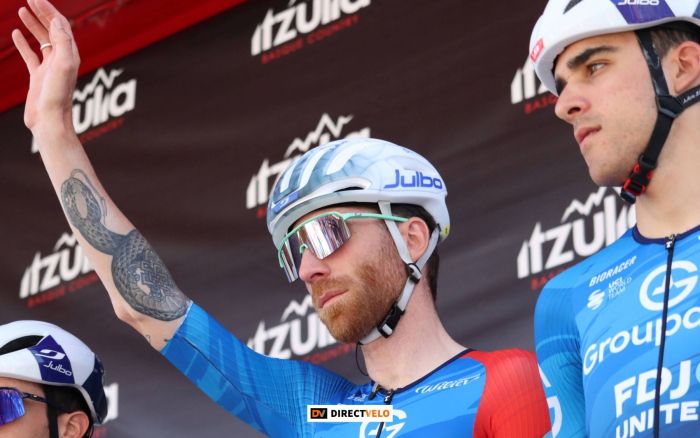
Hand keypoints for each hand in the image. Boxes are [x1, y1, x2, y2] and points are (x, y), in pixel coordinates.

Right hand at [12, 0, 79, 135]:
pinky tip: (15, 33)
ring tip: (22, 11)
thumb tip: (57, 21)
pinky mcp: (38, 77)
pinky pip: (31, 55)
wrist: (49, 121)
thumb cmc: (57, 96)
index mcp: (70, 55)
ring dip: (33, 24)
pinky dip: (23, 43)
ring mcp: (49, 68)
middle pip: (53, 30)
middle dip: (42, 13)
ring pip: (42, 40)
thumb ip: (62, 42)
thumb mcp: (62, 65)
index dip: (49, 10)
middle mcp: (62, 59)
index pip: (61, 26)